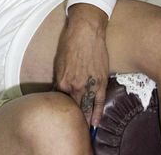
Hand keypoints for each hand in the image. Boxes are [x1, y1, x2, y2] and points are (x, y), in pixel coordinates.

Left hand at [52, 3, 108, 126]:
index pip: (60, 101)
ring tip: (83, 130)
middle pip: (73, 108)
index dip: (60, 108)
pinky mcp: (101, 82)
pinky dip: (97, 113)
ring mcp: (89, 85)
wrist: (86, 31)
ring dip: (84, 120)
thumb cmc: (70, 42)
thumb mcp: (59, 61)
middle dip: (72, 118)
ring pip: (86, 108)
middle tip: (71, 128)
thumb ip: (60, 78)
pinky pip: (99, 102)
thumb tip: (60, 90)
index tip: (60, 116)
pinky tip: (95, 123)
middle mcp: (75, 86)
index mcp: (62, 81)